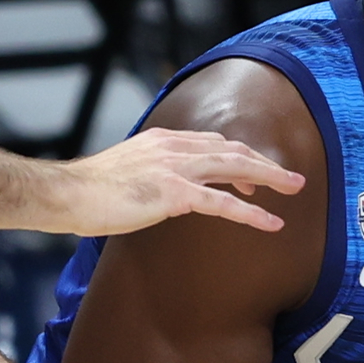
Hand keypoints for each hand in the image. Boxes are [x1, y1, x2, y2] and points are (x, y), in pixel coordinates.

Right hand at [52, 124, 305, 235]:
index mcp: (163, 139)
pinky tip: (271, 223)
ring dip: (270, 178)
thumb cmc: (90, 190)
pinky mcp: (174, 193)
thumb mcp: (125, 171)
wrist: (68, 194)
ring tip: (295, 189)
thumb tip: (159, 190)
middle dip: (265, 163)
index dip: (239, 157)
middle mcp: (174, 147)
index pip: (213, 143)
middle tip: (292, 178)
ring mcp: (175, 168)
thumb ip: (150, 174)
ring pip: (235, 168)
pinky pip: (222, 203)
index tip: (255, 176)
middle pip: (232, 150)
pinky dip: (251, 213)